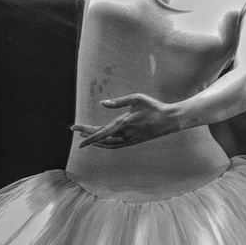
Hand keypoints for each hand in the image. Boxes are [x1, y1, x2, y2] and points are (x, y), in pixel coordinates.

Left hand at [72, 94, 188, 148]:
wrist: (170, 120)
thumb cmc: (154, 107)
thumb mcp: (136, 98)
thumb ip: (118, 102)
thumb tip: (102, 103)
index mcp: (124, 123)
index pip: (100, 131)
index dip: (86, 132)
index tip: (75, 130)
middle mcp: (125, 134)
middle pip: (101, 138)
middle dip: (87, 135)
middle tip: (76, 130)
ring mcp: (130, 139)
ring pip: (108, 145)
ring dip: (96, 141)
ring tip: (87, 137)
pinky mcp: (135, 141)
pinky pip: (116, 146)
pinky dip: (106, 145)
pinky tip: (103, 142)